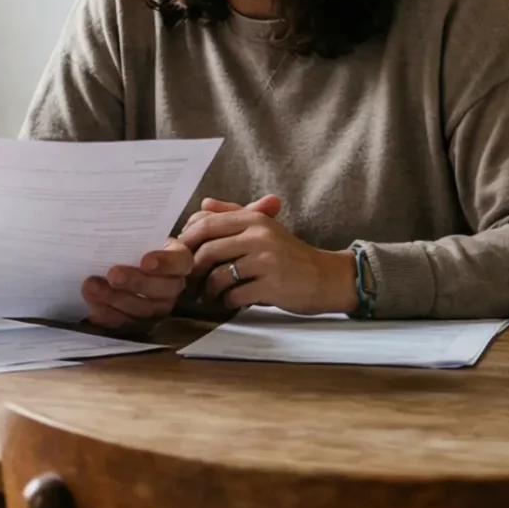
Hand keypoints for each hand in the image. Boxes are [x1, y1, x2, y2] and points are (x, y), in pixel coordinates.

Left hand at [79, 240, 192, 330]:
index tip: (146, 260)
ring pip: (141, 310)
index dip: (166, 264)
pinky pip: (122, 322)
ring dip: (114, 299)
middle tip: (113, 274)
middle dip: (136, 283)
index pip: (180, 263)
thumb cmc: (132, 244)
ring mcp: (155, 308)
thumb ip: (132, 234)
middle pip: (162, 291)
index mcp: (178, 261)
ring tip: (91, 286)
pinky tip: (90, 301)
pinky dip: (104, 313)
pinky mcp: (136, 322)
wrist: (121, 261)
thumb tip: (111, 224)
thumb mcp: (137, 234)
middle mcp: (171, 288)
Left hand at [179, 195, 356, 314]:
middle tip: (190, 281)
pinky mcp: (272, 285)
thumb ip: (233, 214)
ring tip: (208, 295)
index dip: (186, 242)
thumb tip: (203, 204)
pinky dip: (226, 302)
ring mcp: (266, 261)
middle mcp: (259, 236)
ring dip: (208, 290)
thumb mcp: (264, 228)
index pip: (205, 224)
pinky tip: (228, 302)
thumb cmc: (290, 254)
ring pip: (218, 275)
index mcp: (253, 219)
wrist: (326, 277)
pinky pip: (234, 295)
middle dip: (193, 270)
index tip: (182, 256)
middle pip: (207, 250)